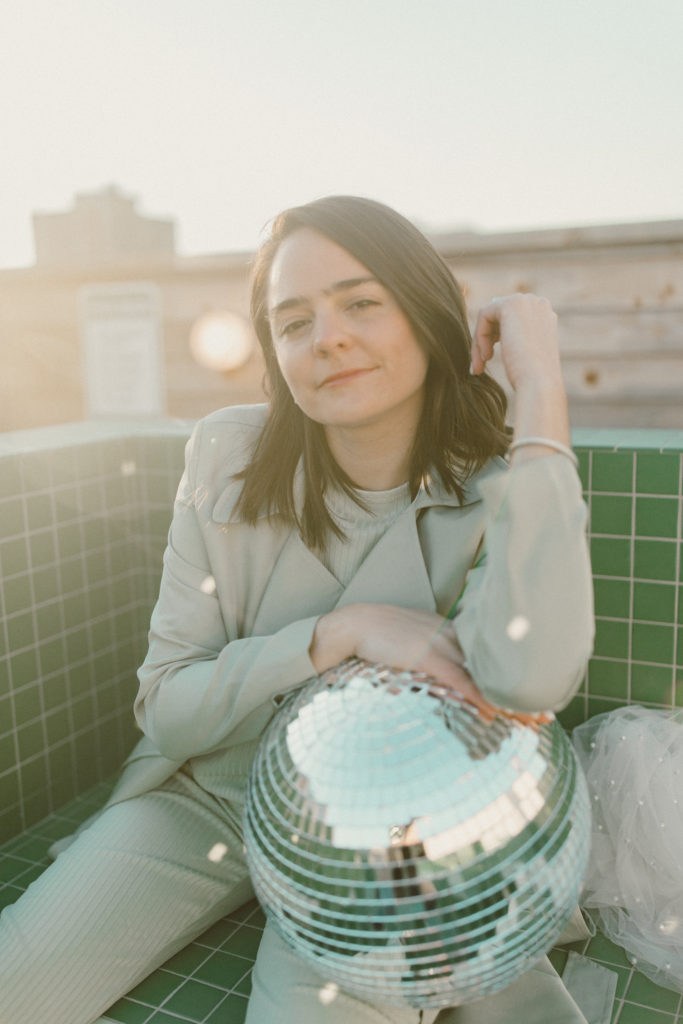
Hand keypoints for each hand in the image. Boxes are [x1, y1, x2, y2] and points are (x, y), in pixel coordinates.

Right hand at [311, 604, 551, 726]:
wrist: (353, 624)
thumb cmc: (377, 638)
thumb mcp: (412, 649)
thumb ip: (430, 666)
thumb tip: (441, 688)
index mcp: (451, 634)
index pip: (489, 660)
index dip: (511, 680)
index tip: (532, 697)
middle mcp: (453, 638)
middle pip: (494, 670)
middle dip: (520, 695)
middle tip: (546, 716)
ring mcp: (441, 646)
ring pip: (484, 678)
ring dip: (509, 702)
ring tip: (532, 722)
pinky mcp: (427, 657)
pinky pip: (459, 682)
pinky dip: (478, 699)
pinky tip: (494, 715)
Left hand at [471, 293, 562, 393]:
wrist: (540, 383)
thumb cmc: (533, 377)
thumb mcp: (526, 354)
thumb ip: (516, 339)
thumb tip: (494, 333)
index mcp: (544, 315)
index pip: (511, 318)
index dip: (496, 337)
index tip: (488, 359)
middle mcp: (537, 303)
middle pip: (498, 316)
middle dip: (485, 339)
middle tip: (480, 364)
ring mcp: (525, 302)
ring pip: (489, 317)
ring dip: (480, 342)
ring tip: (480, 365)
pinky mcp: (509, 305)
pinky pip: (483, 316)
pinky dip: (479, 337)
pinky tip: (486, 357)